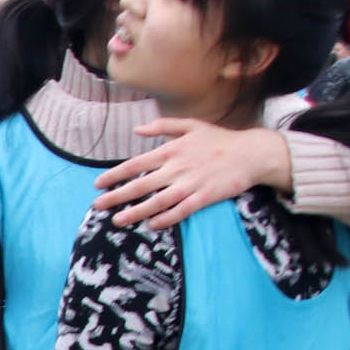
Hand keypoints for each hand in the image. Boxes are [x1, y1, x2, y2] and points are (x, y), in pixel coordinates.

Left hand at [97, 119, 289, 228]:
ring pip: (157, 201)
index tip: (98, 184)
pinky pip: (181, 211)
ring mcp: (191, 183)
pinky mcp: (205, 197)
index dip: (114, 175)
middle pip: (140, 185)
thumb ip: (162, 126)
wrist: (251, 153)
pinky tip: (151, 225)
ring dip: (135, 212)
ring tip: (117, 220)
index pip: (135, 164)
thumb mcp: (191, 125)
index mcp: (171, 150)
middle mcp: (177, 167)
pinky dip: (165, 218)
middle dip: (116, 196)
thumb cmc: (220, 139)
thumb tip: (137, 129)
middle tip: (97, 205)